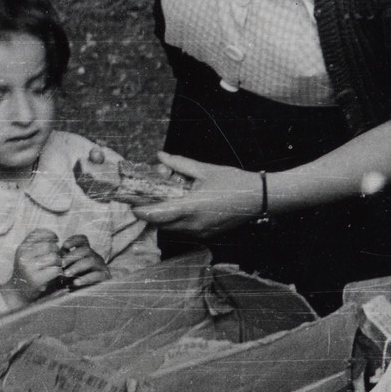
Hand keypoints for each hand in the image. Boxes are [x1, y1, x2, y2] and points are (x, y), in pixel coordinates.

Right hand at [6, 229, 62, 302]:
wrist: (17, 292)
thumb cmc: (27, 271)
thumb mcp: (26, 255)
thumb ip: (36, 243)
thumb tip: (55, 236)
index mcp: (21, 248)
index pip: (38, 233)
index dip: (51, 234)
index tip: (56, 240)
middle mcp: (23, 256)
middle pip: (49, 246)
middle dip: (57, 250)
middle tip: (56, 257)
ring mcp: (29, 268)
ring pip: (54, 257)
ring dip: (59, 262)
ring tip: (56, 266)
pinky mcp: (36, 279)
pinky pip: (55, 270)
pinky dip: (59, 271)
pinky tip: (55, 274)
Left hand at [58, 234, 109, 289]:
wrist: (82, 298)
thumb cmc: (69, 281)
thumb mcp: (63, 270)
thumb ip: (60, 263)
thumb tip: (53, 258)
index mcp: (84, 252)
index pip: (82, 240)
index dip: (74, 240)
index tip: (64, 246)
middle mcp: (93, 256)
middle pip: (85, 249)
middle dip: (71, 256)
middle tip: (61, 264)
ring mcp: (100, 265)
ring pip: (91, 260)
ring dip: (77, 266)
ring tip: (66, 274)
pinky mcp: (105, 276)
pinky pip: (97, 275)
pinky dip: (86, 278)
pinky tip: (76, 282)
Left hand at [130, 152, 262, 237]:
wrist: (258, 198)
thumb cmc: (234, 182)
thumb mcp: (205, 170)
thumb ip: (179, 164)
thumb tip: (160, 156)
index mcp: (191, 207)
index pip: (157, 214)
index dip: (141, 210)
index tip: (132, 203)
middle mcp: (193, 225)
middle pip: (161, 223)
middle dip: (152, 212)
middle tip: (148, 197)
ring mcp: (200, 232)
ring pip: (172, 228)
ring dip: (165, 216)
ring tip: (169, 198)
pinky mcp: (206, 235)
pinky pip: (184, 229)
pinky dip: (178, 219)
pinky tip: (184, 205)